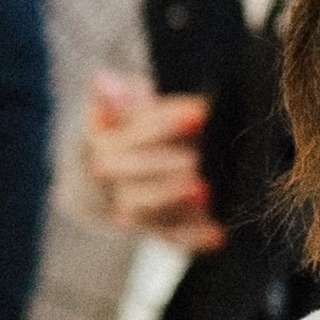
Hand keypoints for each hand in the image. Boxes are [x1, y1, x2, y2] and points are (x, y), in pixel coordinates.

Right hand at [79, 70, 224, 252]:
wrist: (119, 167)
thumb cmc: (131, 124)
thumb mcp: (123, 105)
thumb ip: (117, 97)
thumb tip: (104, 81)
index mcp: (101, 143)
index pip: (127, 136)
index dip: (163, 125)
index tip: (199, 113)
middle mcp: (110, 181)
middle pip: (129, 177)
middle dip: (164, 167)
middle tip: (197, 159)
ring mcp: (130, 208)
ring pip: (143, 211)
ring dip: (174, 202)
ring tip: (205, 191)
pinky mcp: (154, 229)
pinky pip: (169, 238)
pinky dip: (192, 238)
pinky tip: (218, 234)